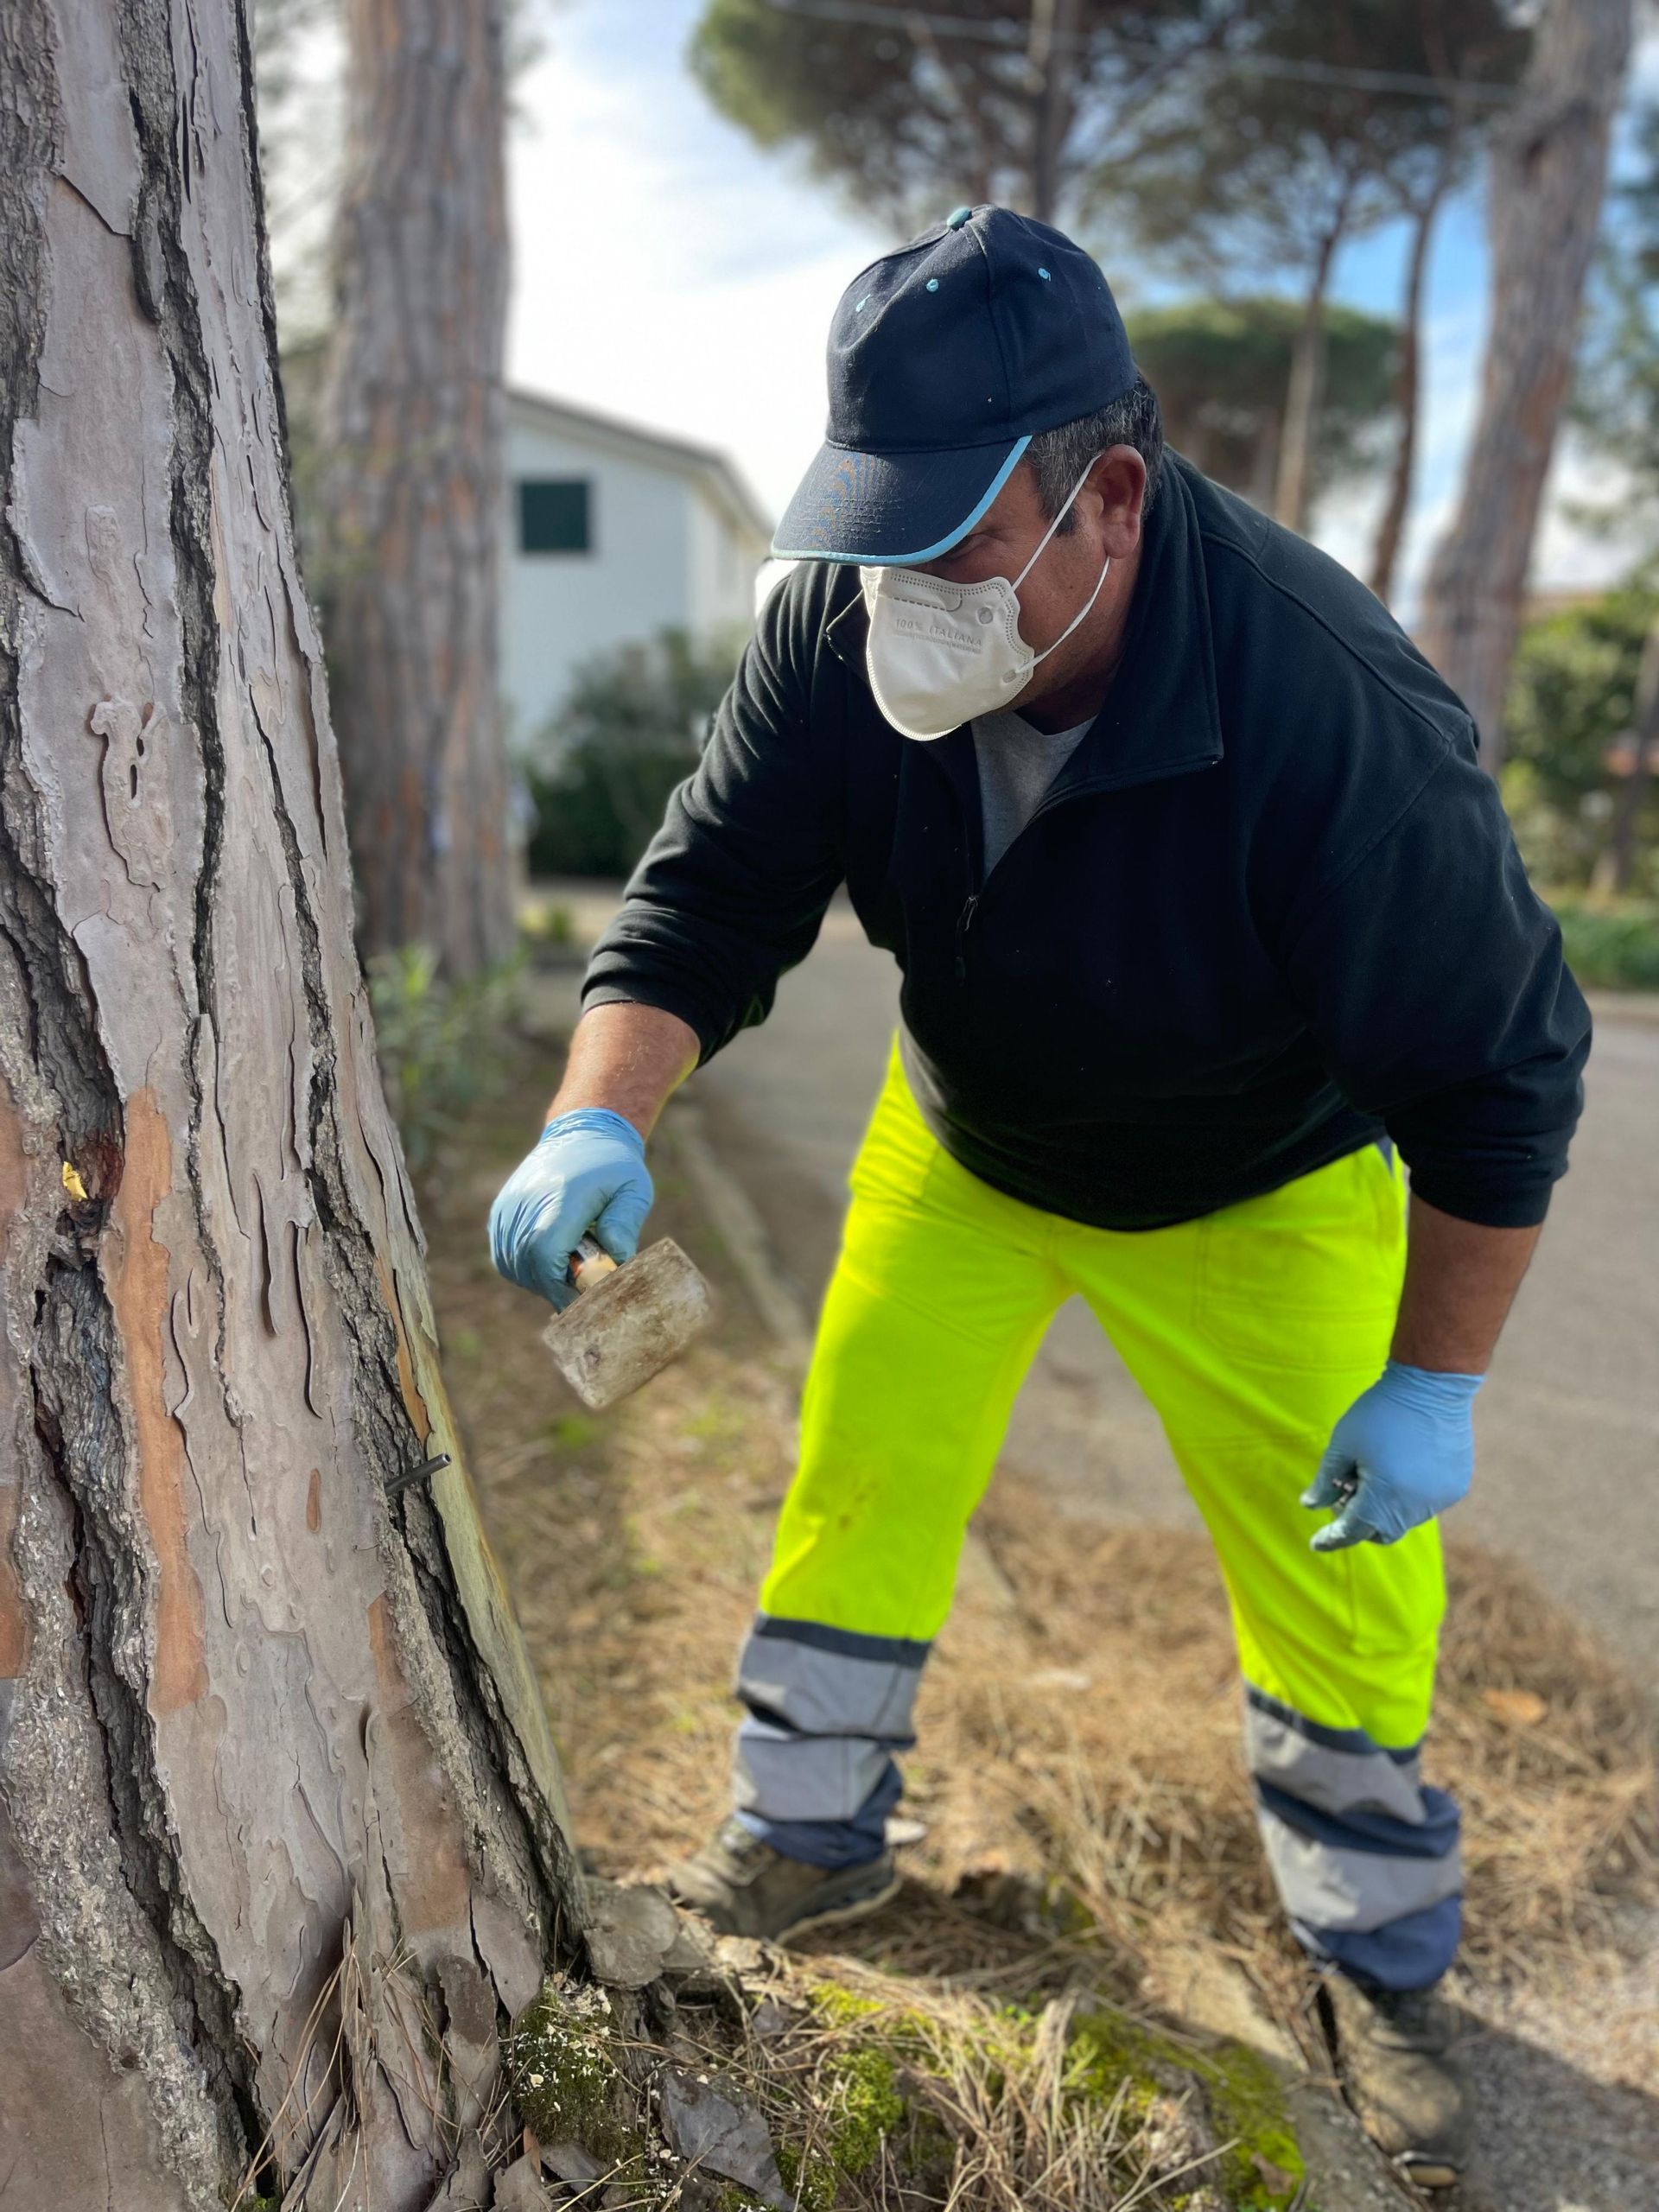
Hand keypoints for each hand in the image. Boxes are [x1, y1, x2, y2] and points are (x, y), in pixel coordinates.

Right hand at [488, 1108, 652, 1311]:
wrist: (580, 1135)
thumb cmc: (613, 1167)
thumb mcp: (633, 1189)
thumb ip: (625, 1223)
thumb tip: (615, 1258)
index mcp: (562, 1195)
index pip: (546, 1252)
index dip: (560, 1285)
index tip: (582, 1301)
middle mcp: (527, 1200)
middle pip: (528, 1263)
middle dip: (554, 1286)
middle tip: (581, 1288)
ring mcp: (509, 1206)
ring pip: (513, 1264)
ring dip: (539, 1279)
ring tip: (568, 1269)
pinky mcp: (500, 1212)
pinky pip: (503, 1256)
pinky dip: (524, 1268)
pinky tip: (549, 1261)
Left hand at [1302, 1361, 1481, 1551]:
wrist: (1432, 1386)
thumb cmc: (1380, 1413)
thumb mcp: (1343, 1445)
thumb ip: (1325, 1481)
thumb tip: (1312, 1505)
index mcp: (1384, 1499)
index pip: (1352, 1531)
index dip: (1332, 1538)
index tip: (1316, 1544)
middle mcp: (1416, 1507)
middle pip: (1381, 1531)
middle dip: (1360, 1522)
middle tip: (1345, 1495)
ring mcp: (1440, 1499)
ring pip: (1405, 1518)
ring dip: (1386, 1507)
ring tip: (1374, 1470)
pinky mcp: (1456, 1487)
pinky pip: (1426, 1502)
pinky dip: (1408, 1495)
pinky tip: (1401, 1465)